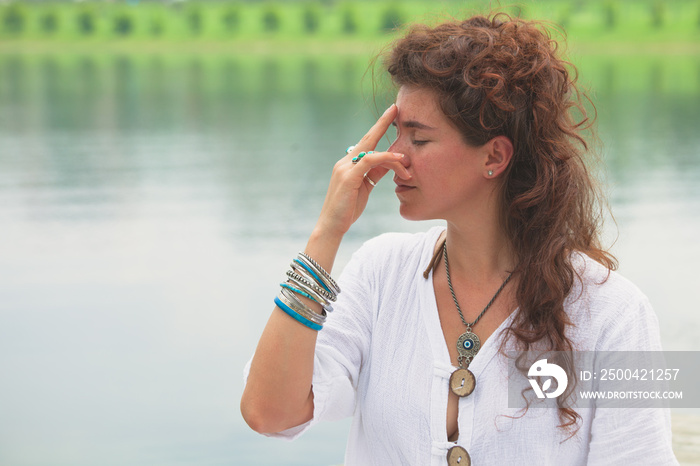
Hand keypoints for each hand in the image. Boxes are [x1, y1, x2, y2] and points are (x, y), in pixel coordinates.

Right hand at [314, 104, 409, 237]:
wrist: (331, 227)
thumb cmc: (348, 210)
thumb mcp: (365, 188)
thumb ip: (375, 173)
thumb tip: (389, 162)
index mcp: (348, 164)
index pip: (366, 143)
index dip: (378, 129)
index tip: (391, 115)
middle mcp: (344, 162)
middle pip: (366, 138)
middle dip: (381, 122)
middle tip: (395, 108)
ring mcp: (344, 168)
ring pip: (371, 150)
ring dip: (393, 155)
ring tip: (407, 162)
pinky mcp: (348, 177)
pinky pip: (369, 160)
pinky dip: (385, 157)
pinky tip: (398, 160)